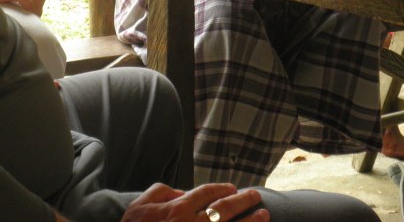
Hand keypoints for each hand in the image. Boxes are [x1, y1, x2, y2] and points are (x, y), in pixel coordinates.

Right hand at [121, 183, 267, 221]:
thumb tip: (180, 191)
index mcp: (177, 208)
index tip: (232, 188)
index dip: (221, 188)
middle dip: (243, 201)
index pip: (206, 193)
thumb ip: (159, 192)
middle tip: (255, 196)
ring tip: (264, 214)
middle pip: (224, 208)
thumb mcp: (139, 207)